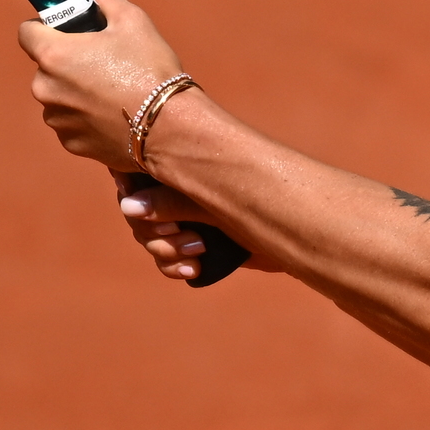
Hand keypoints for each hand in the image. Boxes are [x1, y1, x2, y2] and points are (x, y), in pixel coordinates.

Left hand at [16, 0, 182, 170]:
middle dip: (69, 63)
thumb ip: (106, 4)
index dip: (45, 27)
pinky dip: (87, 118)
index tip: (65, 30)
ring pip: (59, 97)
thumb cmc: (150, 72)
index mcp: (54, 55)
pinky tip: (114, 115)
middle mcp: (46, 89)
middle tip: (104, 63)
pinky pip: (72, 123)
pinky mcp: (71, 143)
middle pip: (47, 67)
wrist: (170, 128)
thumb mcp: (134, 20)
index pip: (27, 32)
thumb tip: (98, 4)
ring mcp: (57, 119)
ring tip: (113, 94)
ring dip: (77, 93)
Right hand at [115, 172, 282, 281]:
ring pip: (152, 235)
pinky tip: (193, 269)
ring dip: (165, 248)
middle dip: (153, 229)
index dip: (132, 193)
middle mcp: (181, 185)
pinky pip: (170, 256)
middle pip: (138, 210)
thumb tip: (128, 206)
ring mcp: (189, 214)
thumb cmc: (262, 199)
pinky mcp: (199, 241)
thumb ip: (170, 200)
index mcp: (182, 161)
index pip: (134, 172)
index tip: (141, 208)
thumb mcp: (212, 197)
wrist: (301, 229)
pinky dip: (175, 263)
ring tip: (196, 252)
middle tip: (180, 236)